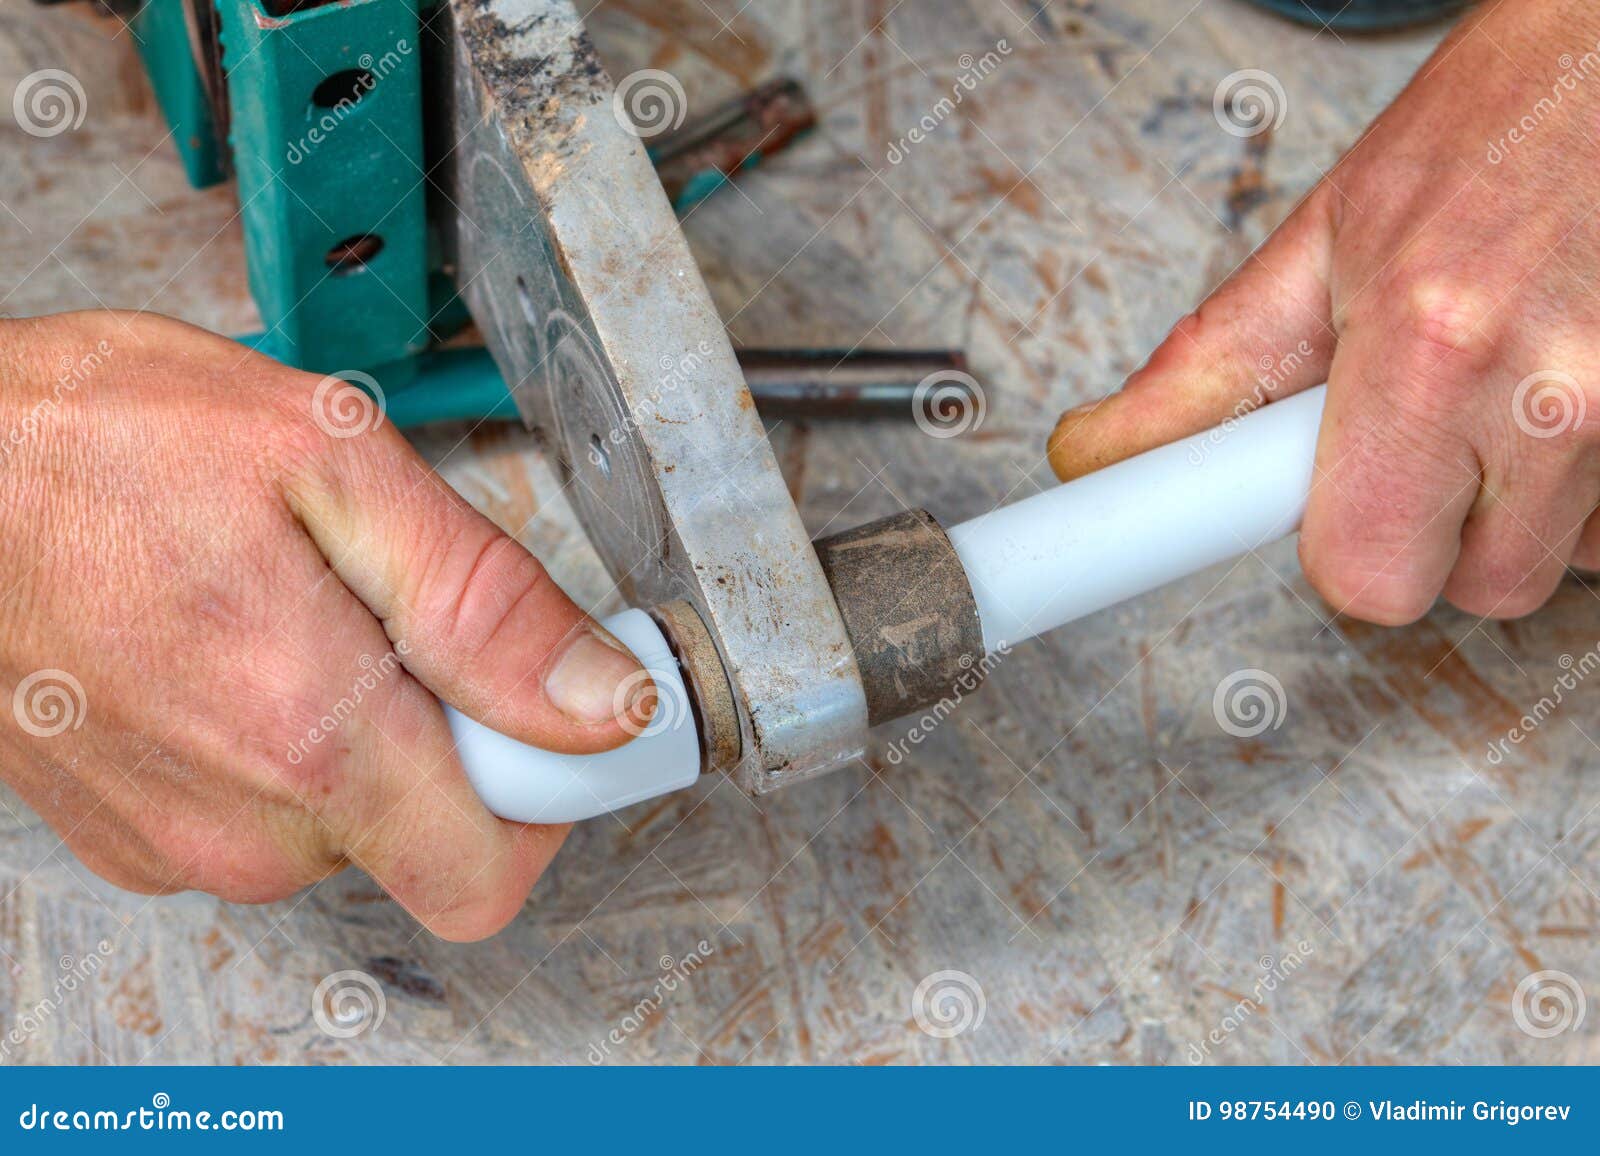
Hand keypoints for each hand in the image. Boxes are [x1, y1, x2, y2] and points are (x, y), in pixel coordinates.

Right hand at [0, 311, 652, 939]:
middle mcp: (242, 825)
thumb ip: (483, 603)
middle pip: (432, 839)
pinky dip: (287, 741)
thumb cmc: (95, 441)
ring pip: (352, 822)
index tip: (545, 706)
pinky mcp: (136, 834)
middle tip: (397, 613)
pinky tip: (241, 643)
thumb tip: (600, 700)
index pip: (493, 867)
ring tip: (300, 609)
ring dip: (364, 729)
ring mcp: (177, 842)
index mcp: (312, 737)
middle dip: (454, 738)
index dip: (546, 785)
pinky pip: (269, 813)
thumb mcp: (332, 464)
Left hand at [1048, 0, 1599, 623]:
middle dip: (1429, 531)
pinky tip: (1561, 403)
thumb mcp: (1325, 238)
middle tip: (1417, 437)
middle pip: (1468, 589)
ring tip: (1498, 394)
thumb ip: (1210, 369)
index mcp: (1429, 346)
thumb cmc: (1491, 133)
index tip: (1327, 524)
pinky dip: (1584, 487)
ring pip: (1550, 561)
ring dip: (1515, 508)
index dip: (1341, 557)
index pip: (1366, 573)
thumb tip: (1096, 453)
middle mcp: (1551, 393)